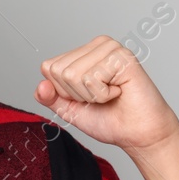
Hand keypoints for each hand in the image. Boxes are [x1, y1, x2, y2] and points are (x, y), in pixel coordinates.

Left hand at [34, 36, 178, 152]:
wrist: (138, 134)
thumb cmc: (110, 119)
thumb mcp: (69, 110)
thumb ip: (50, 97)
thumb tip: (40, 86)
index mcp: (83, 53)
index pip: (48, 67)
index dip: (63, 91)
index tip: (86, 97)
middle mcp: (96, 45)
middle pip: (59, 71)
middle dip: (76, 94)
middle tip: (101, 97)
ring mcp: (110, 48)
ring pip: (73, 74)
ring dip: (90, 95)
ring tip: (111, 94)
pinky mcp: (121, 57)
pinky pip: (91, 78)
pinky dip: (102, 94)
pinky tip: (119, 91)